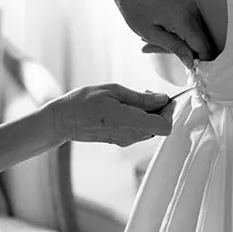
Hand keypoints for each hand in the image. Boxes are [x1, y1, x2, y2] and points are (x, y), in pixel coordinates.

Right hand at [51, 83, 175, 145]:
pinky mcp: (121, 140)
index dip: (169, 111)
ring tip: (135, 98)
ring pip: (151, 129)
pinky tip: (128, 106)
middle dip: (160, 109)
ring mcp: (126, 140)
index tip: (163, 98)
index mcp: (129, 122)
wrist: (64, 120)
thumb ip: (141, 97)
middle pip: (160, 127)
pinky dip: (141, 118)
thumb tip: (163, 99)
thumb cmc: (83, 102)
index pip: (164, 126)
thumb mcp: (113, 91)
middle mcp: (130, 135)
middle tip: (148, 93)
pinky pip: (140, 131)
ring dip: (151, 113)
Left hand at [109, 0, 214, 67]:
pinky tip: (160, 33)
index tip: (185, 68)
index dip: (198, 61)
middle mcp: (193, 12)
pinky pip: (190, 28)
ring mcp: (192, 8)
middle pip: (200, 43)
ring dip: (179, 44)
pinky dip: (178, 35)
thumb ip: (175, 48)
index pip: (203, 48)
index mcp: (184, 19)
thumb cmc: (135, 8)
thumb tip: (192, 62)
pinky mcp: (188, 7)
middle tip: (156, 49)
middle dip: (185, 53)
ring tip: (154, 40)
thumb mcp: (151, 34)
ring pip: (195, 36)